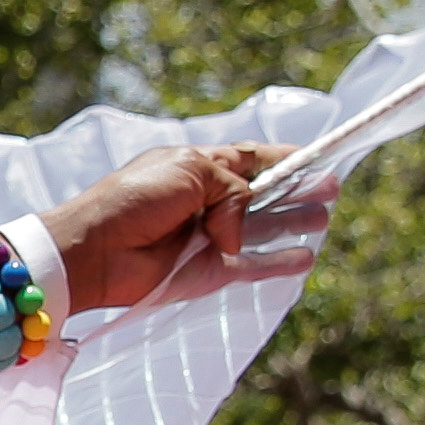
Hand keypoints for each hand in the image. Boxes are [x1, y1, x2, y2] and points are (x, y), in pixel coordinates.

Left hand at [38, 145, 323, 311]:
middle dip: (297, 189)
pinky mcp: (207, 271)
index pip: (248, 159)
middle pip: (262, 194)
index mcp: (197, 168)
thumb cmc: (132, 200)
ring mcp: (208, 237)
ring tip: (325, 216)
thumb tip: (241, 231)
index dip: (283, 157)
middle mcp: (205, 201)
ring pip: (262, 228)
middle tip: (332, 187)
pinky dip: (277, 262)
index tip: (318, 154)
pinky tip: (304, 258)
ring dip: (294, 222)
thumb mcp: (190, 173)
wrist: (93, 251)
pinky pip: (251, 266)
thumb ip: (233, 190)